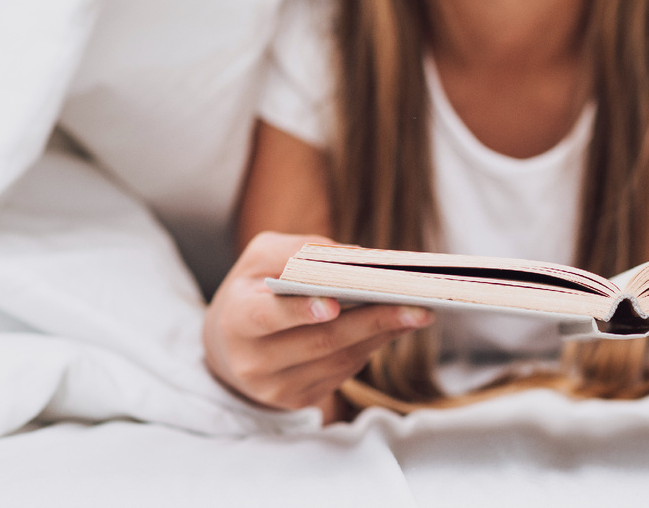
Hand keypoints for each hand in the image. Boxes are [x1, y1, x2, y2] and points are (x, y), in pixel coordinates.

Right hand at [203, 232, 432, 421]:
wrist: (230, 348)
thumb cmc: (252, 290)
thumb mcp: (259, 259)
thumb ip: (298, 250)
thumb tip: (355, 257)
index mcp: (236, 320)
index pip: (267, 317)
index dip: (300, 311)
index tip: (335, 303)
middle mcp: (253, 361)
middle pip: (320, 342)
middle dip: (372, 321)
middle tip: (415, 304)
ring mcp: (276, 388)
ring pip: (339, 360)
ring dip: (382, 334)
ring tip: (418, 312)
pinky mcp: (299, 400)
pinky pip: (343, 373)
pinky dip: (371, 347)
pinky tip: (395, 327)